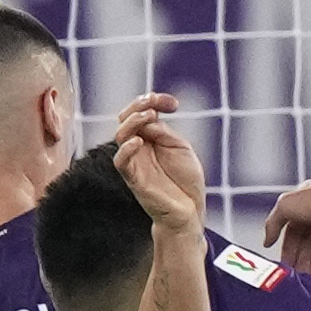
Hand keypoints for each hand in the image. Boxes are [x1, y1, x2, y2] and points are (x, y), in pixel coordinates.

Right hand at [114, 93, 205, 227]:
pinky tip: (138, 141)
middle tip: (154, 103)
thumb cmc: (186, 180)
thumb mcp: (180, 148)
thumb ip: (164, 133)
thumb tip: (149, 119)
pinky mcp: (133, 178)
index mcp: (151, 137)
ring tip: (149, 115)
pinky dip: (126, 149)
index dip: (154, 101)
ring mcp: (135, 161)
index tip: (173, 104)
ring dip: (133, 121)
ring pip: (121, 135)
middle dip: (138, 105)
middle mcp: (139, 146)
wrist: (189, 210)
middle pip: (126, 118)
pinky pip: (121, 161)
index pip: (142, 112)